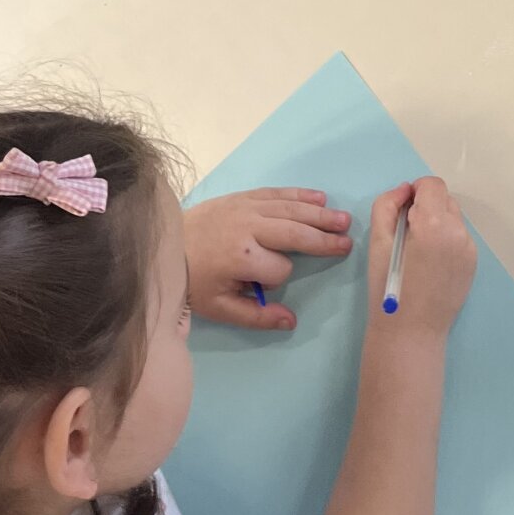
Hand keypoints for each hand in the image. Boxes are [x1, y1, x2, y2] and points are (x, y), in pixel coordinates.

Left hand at [183, 188, 353, 330]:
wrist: (165, 246)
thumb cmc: (194, 280)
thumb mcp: (220, 307)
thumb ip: (257, 316)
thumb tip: (292, 321)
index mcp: (242, 258)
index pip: (281, 269)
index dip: (278, 278)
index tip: (263, 283)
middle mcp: (248, 228)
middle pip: (295, 233)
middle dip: (323, 239)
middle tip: (348, 242)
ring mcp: (246, 208)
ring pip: (292, 210)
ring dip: (320, 215)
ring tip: (344, 219)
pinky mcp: (243, 196)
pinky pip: (278, 193)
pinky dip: (300, 195)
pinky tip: (320, 198)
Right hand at [367, 179, 476, 340]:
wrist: (412, 330)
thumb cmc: (389, 287)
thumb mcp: (378, 241)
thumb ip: (388, 205)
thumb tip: (405, 190)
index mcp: (435, 223)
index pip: (432, 185)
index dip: (415, 192)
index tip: (403, 211)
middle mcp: (458, 231)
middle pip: (444, 200)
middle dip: (426, 208)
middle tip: (407, 234)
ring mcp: (470, 248)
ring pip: (453, 218)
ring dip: (437, 224)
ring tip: (418, 252)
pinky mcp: (473, 263)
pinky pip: (459, 238)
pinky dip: (445, 241)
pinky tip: (430, 264)